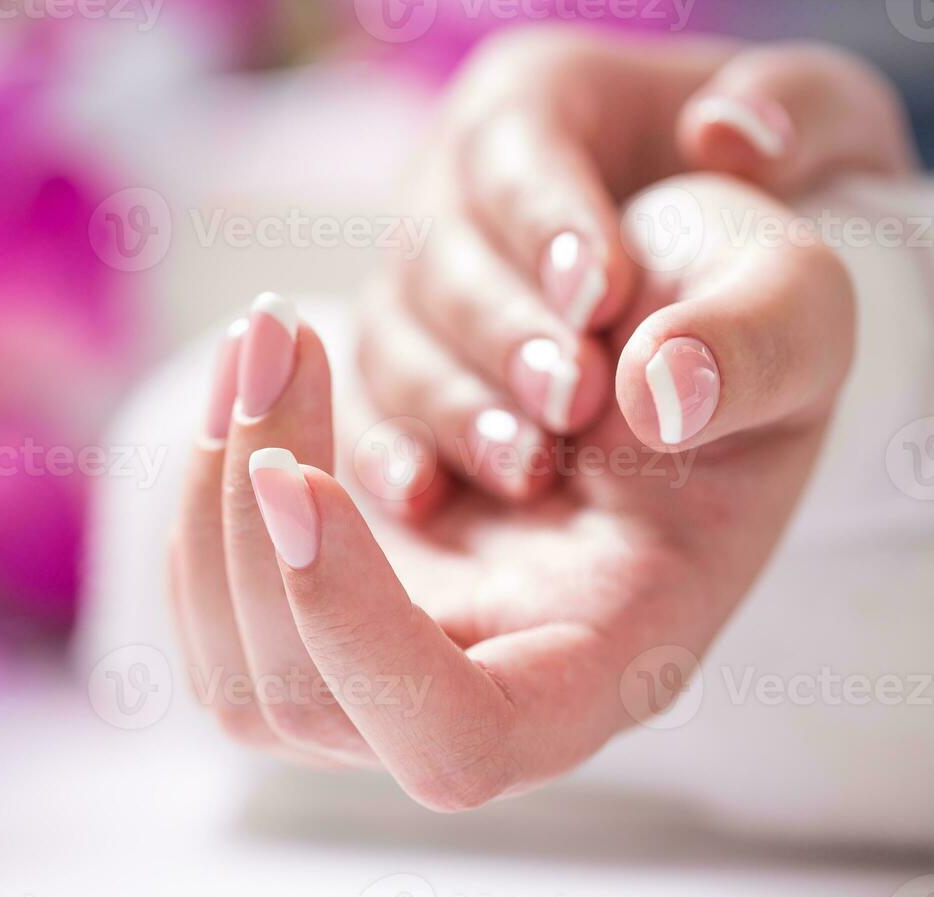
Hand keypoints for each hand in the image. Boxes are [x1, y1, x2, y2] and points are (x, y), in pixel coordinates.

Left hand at [169, 173, 854, 804]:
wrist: (645, 330)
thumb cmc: (720, 340)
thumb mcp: (789, 309)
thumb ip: (755, 347)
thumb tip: (657, 389)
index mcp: (605, 661)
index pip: (454, 739)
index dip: (355, 633)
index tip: (300, 477)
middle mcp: (482, 687)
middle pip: (297, 699)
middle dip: (253, 511)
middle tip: (275, 336)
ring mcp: (388, 659)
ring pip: (230, 657)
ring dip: (209, 493)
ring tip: (260, 341)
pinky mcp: (324, 604)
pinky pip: (214, 598)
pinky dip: (205, 487)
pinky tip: (250, 381)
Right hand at [366, 27, 913, 502]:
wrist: (728, 287)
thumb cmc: (777, 197)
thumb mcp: (824, 135)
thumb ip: (802, 113)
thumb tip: (731, 139)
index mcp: (533, 102)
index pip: (512, 152)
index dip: (544, 222)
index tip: (601, 295)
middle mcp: (449, 193)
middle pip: (439, 259)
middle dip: (503, 333)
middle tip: (575, 397)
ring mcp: (411, 291)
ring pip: (394, 345)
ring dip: (455, 409)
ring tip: (532, 468)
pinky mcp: (395, 377)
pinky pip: (368, 418)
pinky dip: (390, 458)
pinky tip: (427, 498)